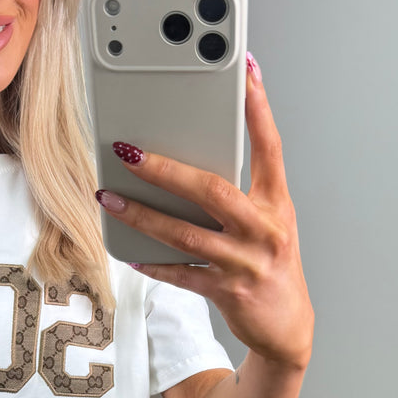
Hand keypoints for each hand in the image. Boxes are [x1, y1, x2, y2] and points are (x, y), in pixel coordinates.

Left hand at [95, 54, 313, 367]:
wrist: (287, 328)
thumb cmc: (271, 266)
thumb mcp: (268, 223)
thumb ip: (239, 193)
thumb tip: (188, 162)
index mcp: (276, 203)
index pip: (270, 146)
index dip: (259, 107)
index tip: (247, 69)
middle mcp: (264, 229)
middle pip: (212, 189)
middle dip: (166, 169)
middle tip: (129, 151)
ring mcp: (246, 262)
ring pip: (186, 233)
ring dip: (142, 215)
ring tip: (109, 198)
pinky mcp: (227, 291)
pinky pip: (180, 273)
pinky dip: (152, 262)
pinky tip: (128, 250)